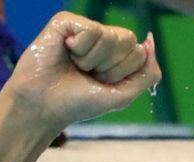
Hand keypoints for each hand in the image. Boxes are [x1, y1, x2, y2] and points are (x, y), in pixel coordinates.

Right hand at [2, 12, 160, 133]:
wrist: (43, 107)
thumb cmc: (78, 103)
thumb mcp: (122, 95)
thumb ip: (147, 73)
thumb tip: (150, 41)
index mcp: (116, 54)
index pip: (139, 53)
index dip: (121, 73)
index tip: (100, 83)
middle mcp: (102, 38)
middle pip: (129, 41)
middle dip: (111, 66)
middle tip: (88, 74)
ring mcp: (84, 28)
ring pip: (111, 36)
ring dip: (93, 60)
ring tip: (75, 65)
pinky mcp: (66, 21)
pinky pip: (91, 30)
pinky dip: (80, 49)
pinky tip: (65, 53)